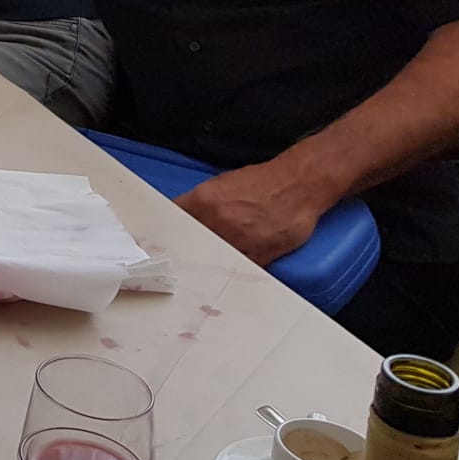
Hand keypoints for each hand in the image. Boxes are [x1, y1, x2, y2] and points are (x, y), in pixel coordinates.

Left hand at [175, 159, 329, 265]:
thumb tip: (183, 217)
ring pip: (210, 260)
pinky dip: (229, 273)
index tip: (160, 245)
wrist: (298, 184)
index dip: (167, 235)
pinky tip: (222, 277)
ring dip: (204, 265)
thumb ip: (199, 203)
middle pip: (188, 245)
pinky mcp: (258, 256)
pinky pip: (235, 270)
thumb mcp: (221, 184)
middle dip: (184, 252)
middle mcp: (217, 221)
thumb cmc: (261, 182)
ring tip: (199, 272)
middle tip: (178, 262)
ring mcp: (237, 240)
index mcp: (203, 200)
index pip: (173, 222)